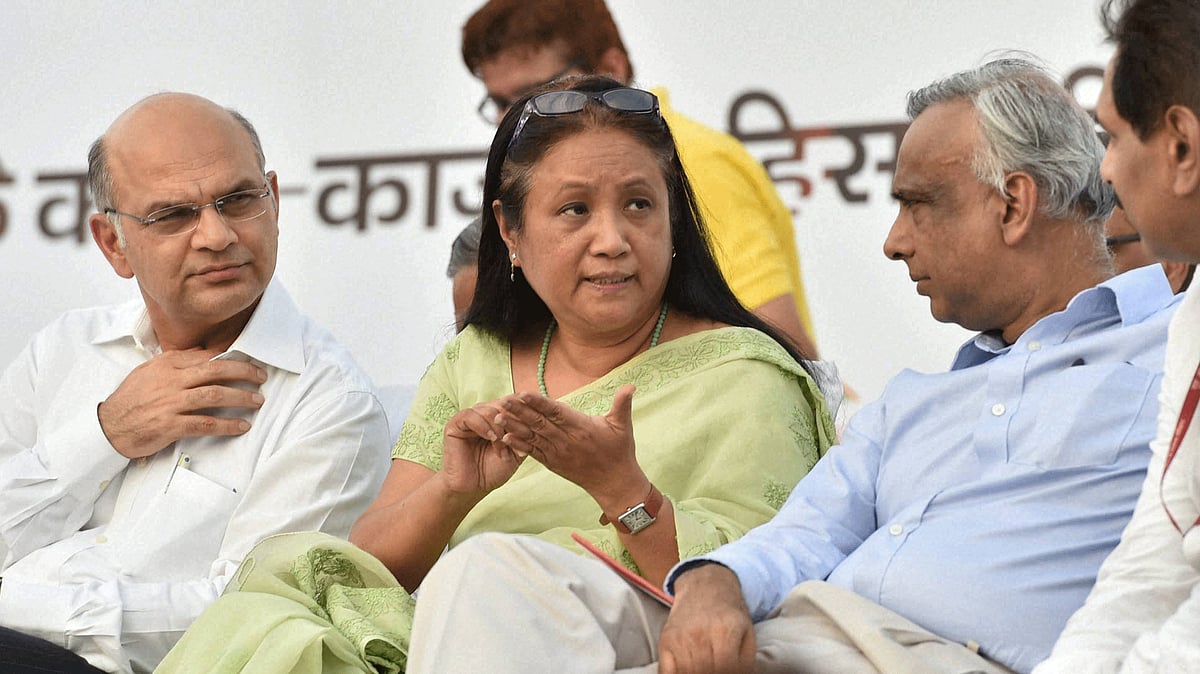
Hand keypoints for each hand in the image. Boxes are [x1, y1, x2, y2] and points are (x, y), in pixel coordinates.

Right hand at [98, 349, 266, 458]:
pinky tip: (242, 426)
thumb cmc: (131, 399)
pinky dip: (227, 424)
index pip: (206, 357)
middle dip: (244, 372)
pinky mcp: (171, 425)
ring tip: (258, 401)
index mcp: (166, 365)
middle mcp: (171, 381)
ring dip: (241, 398)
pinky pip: (206, 423)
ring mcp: (171, 403)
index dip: (231, 359)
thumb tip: (204, 352)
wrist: (108, 427)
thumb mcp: (149, 371)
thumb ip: (176, 361)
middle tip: (262, 377)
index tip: (250, 362)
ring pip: (215, 395)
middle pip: (216, 371)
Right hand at [442, 400, 526, 496]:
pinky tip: (491, 437)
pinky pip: (471, 415)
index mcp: (498, 417)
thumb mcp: (516, 451)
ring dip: (499, 427)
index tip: (535, 420)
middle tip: (518, 437)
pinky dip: (483, 425)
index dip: (524, 409)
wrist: (473, 488)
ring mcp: (469, 417)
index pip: (513, 403)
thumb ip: (523, 434)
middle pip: (502, 404)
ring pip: (488, 409)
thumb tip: (534, 417)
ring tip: (502, 445)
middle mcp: (484, 413)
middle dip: (513, 420)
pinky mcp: (455, 424)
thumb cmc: (494, 470)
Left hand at [494, 384, 640, 501]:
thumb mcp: (623, 426)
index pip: (556, 412)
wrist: (614, 483)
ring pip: (533, 437)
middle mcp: (566, 440)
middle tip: (503, 399)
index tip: (523, 393)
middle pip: (539, 423)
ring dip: (514, 426)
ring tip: (497, 415)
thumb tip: (630, 386)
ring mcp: (558, 453)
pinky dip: (518, 445)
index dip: (539, 403)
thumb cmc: (619, 452)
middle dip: (520, 411)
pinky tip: (504, 437)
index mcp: (581, 428)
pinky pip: (533, 452)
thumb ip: (622, 404)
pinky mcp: (553, 463)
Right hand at [659, 563, 756, 673]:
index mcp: (724, 632)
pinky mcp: (666, 640)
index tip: (730, 672)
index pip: (726, 669)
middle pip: (705, 673)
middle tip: (716, 669)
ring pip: (686, 673)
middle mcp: (699, 634)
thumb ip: (746, 660)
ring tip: (704, 669)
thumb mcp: (747, 631)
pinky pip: (667, 671)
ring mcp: (679, 638)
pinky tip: (686, 671)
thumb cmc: (728, 612)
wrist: (704, 585)